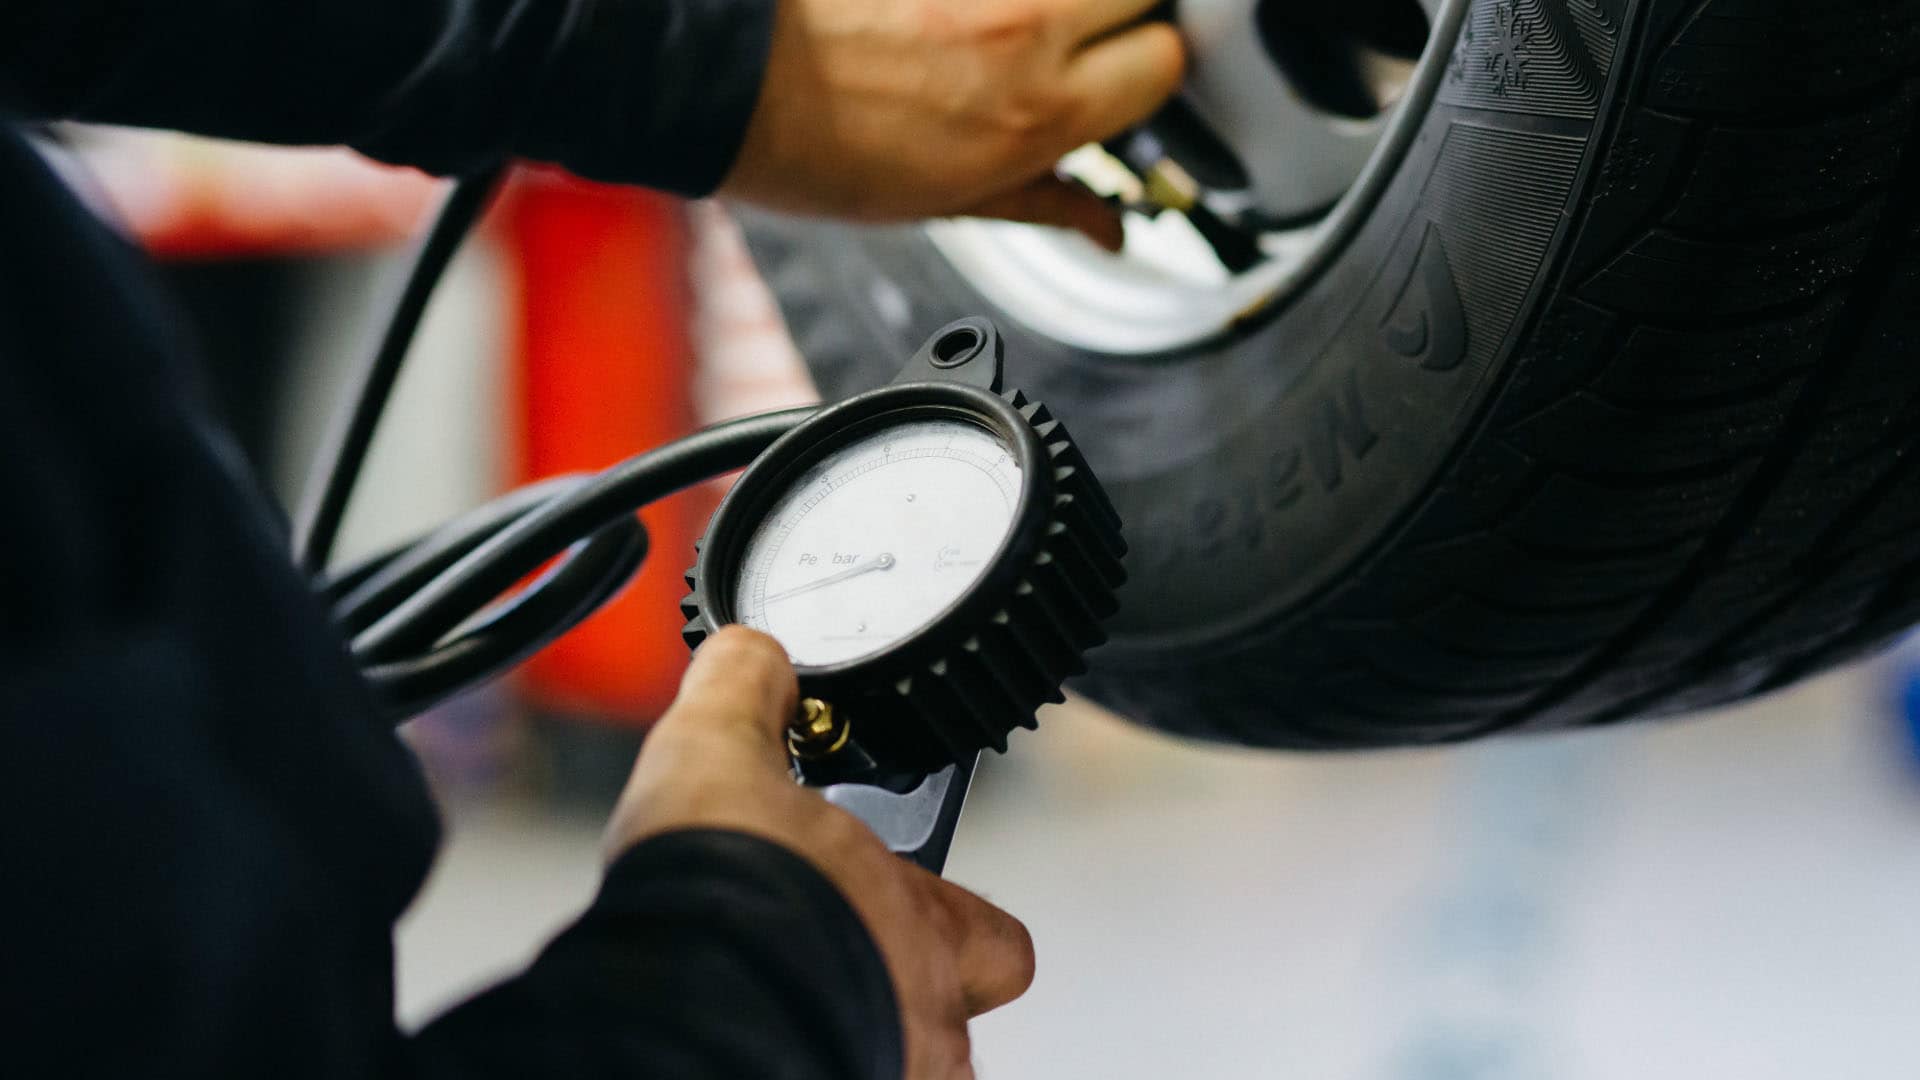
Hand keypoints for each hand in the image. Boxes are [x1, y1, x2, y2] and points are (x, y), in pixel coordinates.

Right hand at [607, 626, 1034, 1078]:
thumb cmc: (721, 887)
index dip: (955, 919)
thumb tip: (755, 656)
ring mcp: (882, 1071)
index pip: (996, 937)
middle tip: (836, 964)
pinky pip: (825, 1076)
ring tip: (771, 1004)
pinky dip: (789, 1059)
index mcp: (920, 924)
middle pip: (952, 1023)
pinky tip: (742, 1037)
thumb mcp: (722, 745)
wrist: (675, 997)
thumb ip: (748, 690)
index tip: (904, 897)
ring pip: (897, 1065)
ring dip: (848, 1033)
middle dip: (900, 994)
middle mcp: (921, 1017)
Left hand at [722, 0, 1186, 249]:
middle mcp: (1030, 28)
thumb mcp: (948, 204)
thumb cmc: (821, 147)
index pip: (1168, 65)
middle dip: (1137, 17)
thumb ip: (1047, 202)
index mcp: (1038, 111)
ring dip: (1081, 4)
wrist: (733, 80)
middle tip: (1095, 43)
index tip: (1125, 86)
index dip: (1153, 75)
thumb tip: (1109, 226)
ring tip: (1037, 29)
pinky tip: (978, 13)